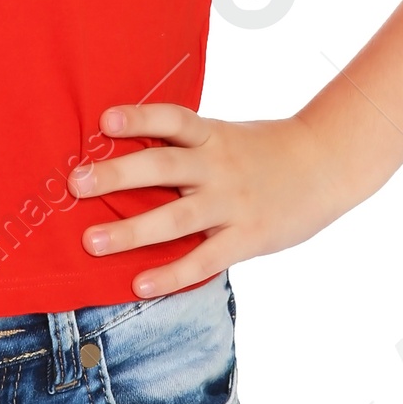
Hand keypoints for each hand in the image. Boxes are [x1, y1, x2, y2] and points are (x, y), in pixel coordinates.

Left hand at [70, 103, 347, 298]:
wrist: (326, 165)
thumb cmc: (266, 151)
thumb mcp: (227, 135)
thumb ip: (187, 145)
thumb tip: (127, 151)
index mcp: (213, 135)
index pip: (173, 120)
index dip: (139, 118)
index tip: (103, 121)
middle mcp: (219, 166)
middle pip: (164, 167)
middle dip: (117, 175)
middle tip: (76, 183)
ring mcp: (233, 203)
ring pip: (177, 217)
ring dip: (131, 231)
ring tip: (91, 241)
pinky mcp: (247, 237)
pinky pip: (204, 259)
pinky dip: (172, 274)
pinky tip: (140, 284)